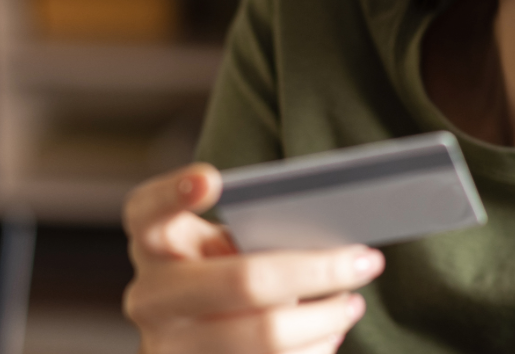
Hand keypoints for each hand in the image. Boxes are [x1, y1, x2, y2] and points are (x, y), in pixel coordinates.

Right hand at [123, 163, 383, 353]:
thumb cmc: (219, 277)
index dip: (174, 193)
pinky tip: (328, 333)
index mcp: (153, 246)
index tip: (212, 177)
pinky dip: (314, 348)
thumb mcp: (219, 249)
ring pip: (267, 336)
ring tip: (352, 304)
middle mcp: (151, 297)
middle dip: (318, 271)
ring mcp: (170, 348)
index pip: (148, 211)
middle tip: (365, 260)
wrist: (190, 342)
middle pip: (244, 282)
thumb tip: (327, 244)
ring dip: (326, 318)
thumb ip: (252, 236)